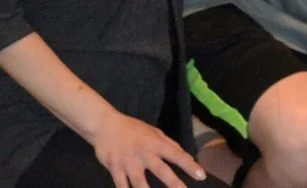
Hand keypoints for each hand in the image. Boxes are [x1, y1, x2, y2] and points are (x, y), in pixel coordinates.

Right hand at [87, 108, 205, 187]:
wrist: (105, 126)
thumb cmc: (132, 129)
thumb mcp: (153, 131)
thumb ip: (169, 144)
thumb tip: (185, 155)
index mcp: (156, 144)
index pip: (177, 155)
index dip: (190, 165)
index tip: (201, 176)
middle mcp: (144, 154)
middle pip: (161, 171)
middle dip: (173, 183)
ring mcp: (129, 163)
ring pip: (140, 183)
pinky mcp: (115, 169)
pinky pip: (122, 186)